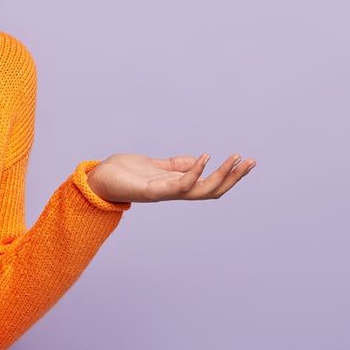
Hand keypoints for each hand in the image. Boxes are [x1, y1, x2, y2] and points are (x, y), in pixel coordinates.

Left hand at [86, 153, 255, 202]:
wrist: (98, 180)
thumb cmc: (123, 174)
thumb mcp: (155, 166)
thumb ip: (175, 166)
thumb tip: (196, 161)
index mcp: (177, 185)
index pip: (211, 184)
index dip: (230, 175)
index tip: (246, 160)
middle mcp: (174, 192)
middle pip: (213, 190)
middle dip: (234, 177)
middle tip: (252, 161)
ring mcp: (165, 193)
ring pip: (202, 190)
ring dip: (221, 175)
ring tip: (235, 158)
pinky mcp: (152, 190)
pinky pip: (179, 185)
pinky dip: (194, 172)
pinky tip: (204, 157)